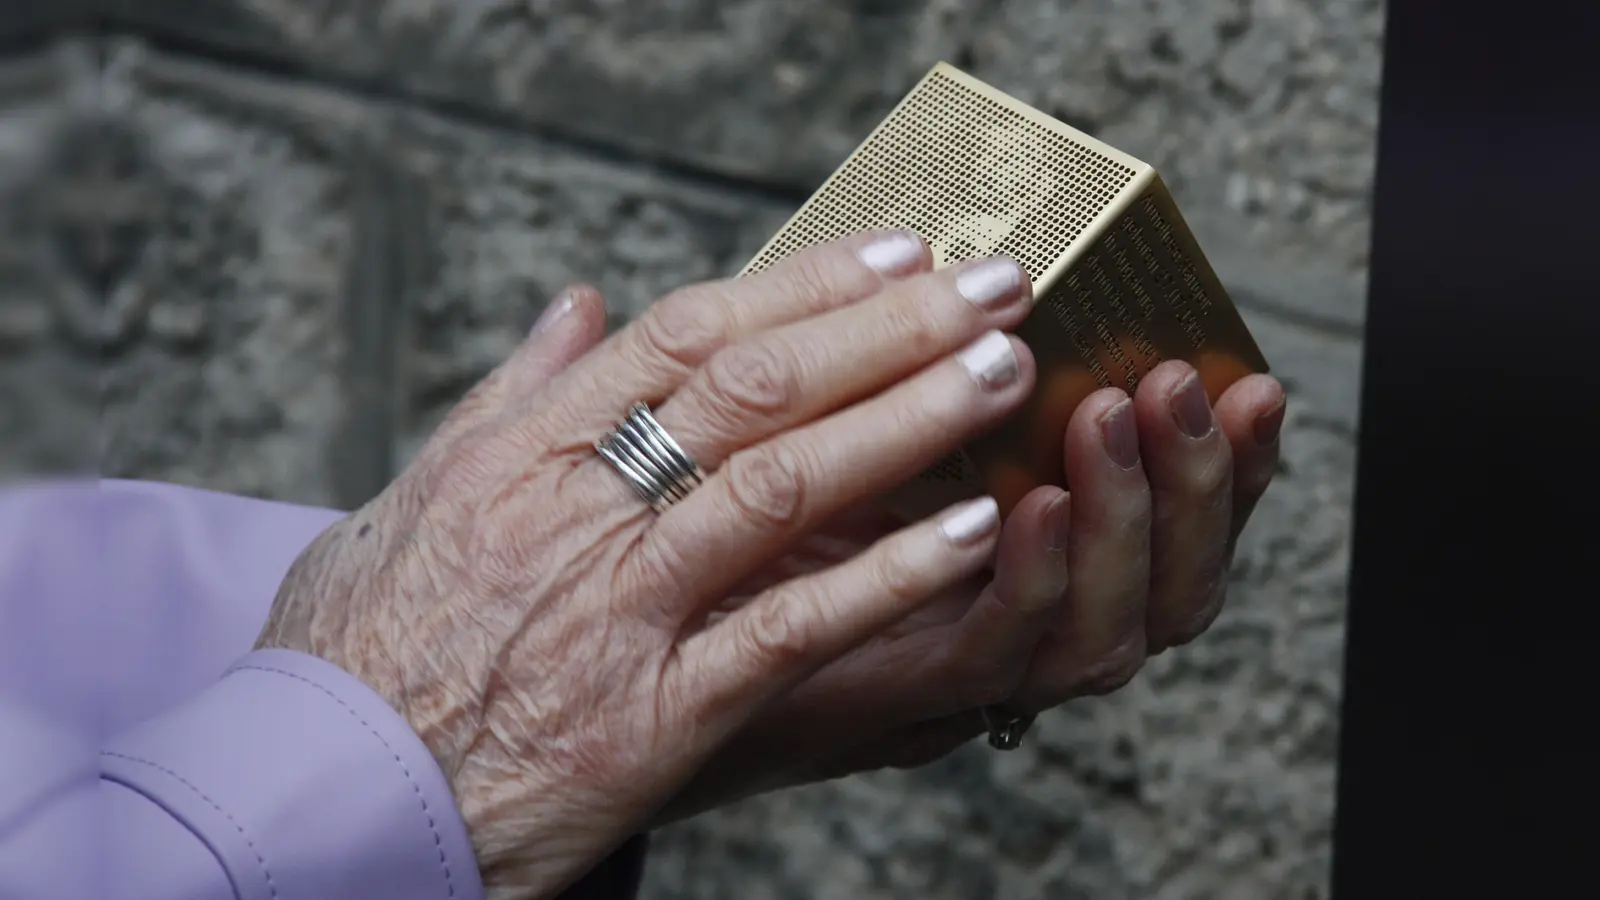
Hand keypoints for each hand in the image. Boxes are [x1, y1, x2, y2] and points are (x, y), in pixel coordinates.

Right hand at [255, 232, 1045, 897]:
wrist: (315, 806)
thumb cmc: (357, 654)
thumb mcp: (405, 502)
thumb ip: (504, 401)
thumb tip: (576, 308)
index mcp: (518, 453)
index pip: (682, 338)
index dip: (801, 285)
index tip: (894, 250)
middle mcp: (570, 513)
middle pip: (750, 391)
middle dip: (884, 329)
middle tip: (990, 287)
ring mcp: (613, 612)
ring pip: (778, 488)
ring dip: (904, 423)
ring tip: (1000, 374)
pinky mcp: (649, 717)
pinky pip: (786, 631)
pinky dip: (882, 578)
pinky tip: (966, 533)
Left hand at [652, 273, 1285, 816]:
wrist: (642, 649)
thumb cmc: (742, 522)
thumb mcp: (832, 425)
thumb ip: (882, 360)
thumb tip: (918, 249)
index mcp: (1026, 562)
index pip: (1167, 525)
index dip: (1225, 466)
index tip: (1248, 378)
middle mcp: (1022, 626)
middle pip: (1170, 585)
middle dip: (1194, 483)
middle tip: (1179, 382)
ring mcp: (968, 672)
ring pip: (1106, 627)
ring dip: (1121, 518)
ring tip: (1103, 416)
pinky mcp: (898, 700)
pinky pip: (991, 653)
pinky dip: (1023, 581)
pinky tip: (1021, 506)